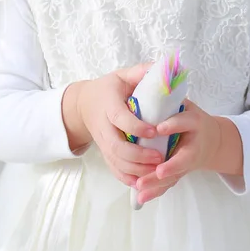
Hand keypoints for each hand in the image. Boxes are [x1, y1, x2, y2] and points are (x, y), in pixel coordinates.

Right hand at [64, 64, 164, 187]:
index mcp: (108, 104)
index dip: (136, 127)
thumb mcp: (123, 75)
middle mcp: (103, 126)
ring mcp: (102, 141)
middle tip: (159, 158)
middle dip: (138, 155)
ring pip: (115, 161)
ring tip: (156, 171)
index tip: (154, 131)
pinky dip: (126, 178)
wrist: (85, 104)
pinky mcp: (104, 152)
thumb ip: (142, 72)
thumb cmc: (110, 89)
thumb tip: (164, 67)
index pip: (120, 118)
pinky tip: (141, 183)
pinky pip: (113, 168)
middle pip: (116, 146)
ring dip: (135, 169)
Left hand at [134, 100, 221, 203]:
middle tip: (155, 172)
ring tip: (140, 188)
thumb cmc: (193, 119)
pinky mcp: (180, 172)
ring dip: (157, 183)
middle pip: (182, 159)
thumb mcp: (187, 105)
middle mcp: (194, 144)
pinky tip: (141, 198)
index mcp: (195, 123)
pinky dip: (155, 191)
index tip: (160, 128)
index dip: (174, 125)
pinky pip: (168, 184)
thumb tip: (154, 75)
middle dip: (169, 167)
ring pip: (174, 175)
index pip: (185, 122)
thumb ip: (172, 98)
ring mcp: (188, 161)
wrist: (213, 140)